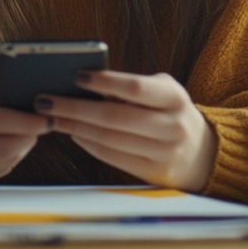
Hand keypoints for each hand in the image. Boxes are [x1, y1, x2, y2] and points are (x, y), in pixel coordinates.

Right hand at [0, 68, 51, 187]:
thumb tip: (9, 86)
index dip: (21, 119)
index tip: (43, 115)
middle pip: (1, 147)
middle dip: (29, 135)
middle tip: (44, 122)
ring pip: (2, 162)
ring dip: (22, 146)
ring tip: (27, 130)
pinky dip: (9, 157)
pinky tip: (10, 143)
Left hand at [36, 70, 216, 191]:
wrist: (201, 153)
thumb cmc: (170, 112)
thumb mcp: (163, 91)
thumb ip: (134, 85)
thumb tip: (84, 81)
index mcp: (174, 97)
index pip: (134, 88)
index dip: (104, 82)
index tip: (77, 76)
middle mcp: (172, 126)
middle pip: (114, 117)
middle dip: (74, 108)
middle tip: (46, 100)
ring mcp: (163, 152)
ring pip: (108, 139)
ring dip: (74, 127)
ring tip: (52, 116)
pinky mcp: (152, 172)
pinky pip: (111, 156)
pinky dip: (87, 144)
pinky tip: (73, 133)